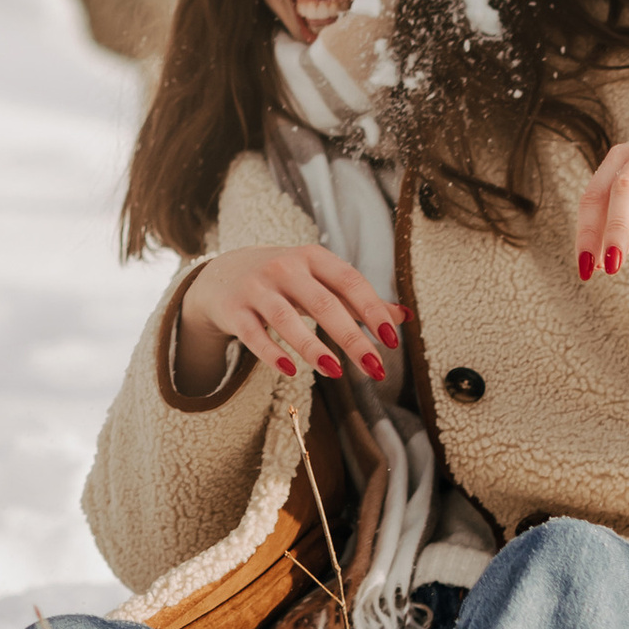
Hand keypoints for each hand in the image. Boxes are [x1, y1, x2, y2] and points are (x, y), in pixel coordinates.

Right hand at [177, 245, 402, 397]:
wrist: (223, 275)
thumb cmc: (285, 281)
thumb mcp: (320, 280)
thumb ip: (358, 300)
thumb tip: (405, 317)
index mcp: (313, 257)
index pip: (350, 281)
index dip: (373, 309)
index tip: (392, 339)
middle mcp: (285, 268)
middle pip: (323, 303)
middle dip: (352, 338)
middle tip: (376, 368)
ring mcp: (257, 288)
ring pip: (286, 319)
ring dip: (313, 347)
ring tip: (336, 371)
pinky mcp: (234, 311)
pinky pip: (253, 335)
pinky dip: (272, 353)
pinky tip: (292, 371)